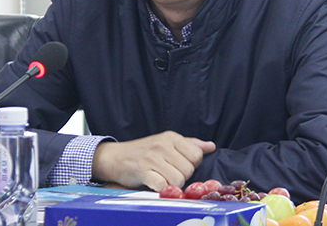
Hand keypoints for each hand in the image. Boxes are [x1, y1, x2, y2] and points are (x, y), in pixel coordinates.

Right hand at [91, 130, 215, 191]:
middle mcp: (163, 145)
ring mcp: (152, 158)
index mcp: (171, 137)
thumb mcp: (166, 142)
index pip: (196, 155)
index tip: (179, 165)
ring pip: (178, 180)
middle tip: (168, 173)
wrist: (115, 157)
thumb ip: (189, 145)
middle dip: (182, 176)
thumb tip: (210, 146)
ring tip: (161, 178)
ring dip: (172, 184)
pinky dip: (162, 189)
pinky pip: (163, 186)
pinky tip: (155, 184)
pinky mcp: (143, 171)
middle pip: (189, 170)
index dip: (191, 164)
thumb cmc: (143, 151)